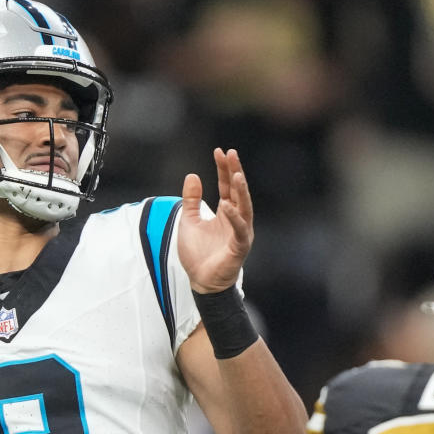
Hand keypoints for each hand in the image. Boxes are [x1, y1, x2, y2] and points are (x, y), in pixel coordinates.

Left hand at [178, 148, 253, 292]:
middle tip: (231, 153)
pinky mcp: (239, 247)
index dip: (224, 169)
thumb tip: (192, 175)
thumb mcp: (189, 221)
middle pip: (238, 191)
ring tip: (235, 174)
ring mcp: (240, 233)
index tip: (220, 151)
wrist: (201, 282)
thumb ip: (191, 200)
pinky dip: (234, 218)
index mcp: (226, 213)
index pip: (227, 186)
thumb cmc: (198, 254)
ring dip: (240, 191)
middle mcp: (236, 219)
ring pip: (244, 207)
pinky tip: (226, 205)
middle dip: (235, 172)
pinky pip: (239, 230)